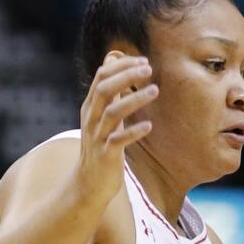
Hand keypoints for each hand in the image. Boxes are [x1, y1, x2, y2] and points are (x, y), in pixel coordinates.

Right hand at [76, 51, 158, 206]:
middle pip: (104, 89)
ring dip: (134, 99)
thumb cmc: (101, 146)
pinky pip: (119, 141)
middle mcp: (91, 118)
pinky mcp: (106, 155)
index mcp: (91, 107)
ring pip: (113, 112)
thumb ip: (108, 92)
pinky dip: (133, 132)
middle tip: (148, 69)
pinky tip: (148, 126)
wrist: (88, 183)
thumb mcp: (102, 116)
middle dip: (126, 75)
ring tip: (155, 90)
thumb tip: (111, 61)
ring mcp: (98, 136)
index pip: (101, 76)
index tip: (143, 60)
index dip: (121, 66)